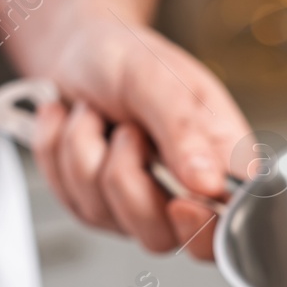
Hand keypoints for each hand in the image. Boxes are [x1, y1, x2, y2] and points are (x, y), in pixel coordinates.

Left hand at [29, 15, 251, 260]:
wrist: (75, 50)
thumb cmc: (126, 58)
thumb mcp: (158, 77)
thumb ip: (184, 129)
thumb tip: (210, 183)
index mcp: (219, 162)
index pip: (227, 229)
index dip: (203, 230)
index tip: (180, 200)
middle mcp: (181, 193)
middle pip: (157, 236)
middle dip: (125, 176)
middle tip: (128, 129)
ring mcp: (134, 205)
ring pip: (102, 212)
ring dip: (85, 150)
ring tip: (97, 114)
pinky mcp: (92, 205)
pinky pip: (67, 197)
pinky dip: (59, 151)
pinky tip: (74, 123)